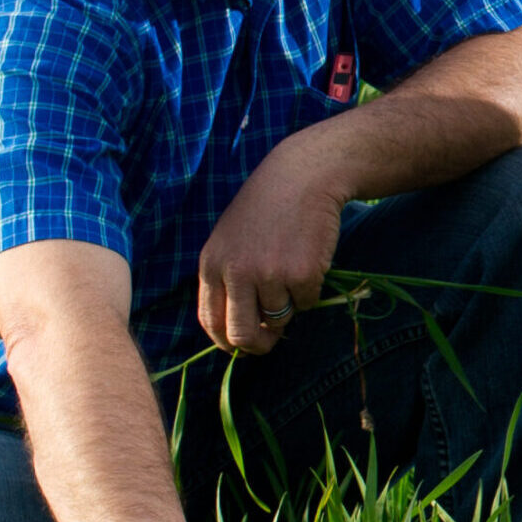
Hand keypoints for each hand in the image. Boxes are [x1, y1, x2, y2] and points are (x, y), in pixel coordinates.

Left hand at [196, 143, 347, 356]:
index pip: (210, 321)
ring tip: (292, 268)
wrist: (303, 176)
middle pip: (242, 335)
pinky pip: (306, 303)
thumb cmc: (267, 207)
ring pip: (280, 319)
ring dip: (289, 304)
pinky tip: (308, 258)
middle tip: (271, 340)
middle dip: (258, 344)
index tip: (242, 345)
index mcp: (212, 264)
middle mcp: (236, 273)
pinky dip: (310, 290)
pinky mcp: (301, 275)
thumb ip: (226, 279)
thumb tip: (236, 332)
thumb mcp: (230, 239)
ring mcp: (269, 275)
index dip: (227, 341)